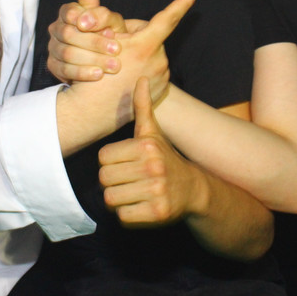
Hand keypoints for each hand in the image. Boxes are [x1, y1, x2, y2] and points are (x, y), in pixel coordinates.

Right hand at [48, 0, 124, 81]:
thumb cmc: (108, 34)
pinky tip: (98, 75)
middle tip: (117, 50)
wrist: (105, 58)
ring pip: (67, 53)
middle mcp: (57, 28)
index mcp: (68, 13)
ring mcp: (53, 47)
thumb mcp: (109, 20)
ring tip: (112, 66)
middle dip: (95, 43)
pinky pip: (64, 69)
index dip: (87, 20)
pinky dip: (82, 72)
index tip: (107, 30)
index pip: (70, 12)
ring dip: (92, 59)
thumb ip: (97, 7)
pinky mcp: (53, 65)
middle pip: (69, 34)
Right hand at [74, 0, 200, 124]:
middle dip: (141, 40)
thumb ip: (96, 9)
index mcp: (145, 45)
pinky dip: (144, 73)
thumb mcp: (94, 39)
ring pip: (154, 57)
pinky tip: (129, 80)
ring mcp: (162, 78)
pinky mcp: (161, 91)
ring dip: (141, 57)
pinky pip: (155, 74)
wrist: (91, 113)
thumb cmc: (90, 75)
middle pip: (153, 40)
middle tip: (119, 50)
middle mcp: (159, 61)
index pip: (169, 17)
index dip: (183, 2)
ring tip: (121, 69)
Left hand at [99, 78, 206, 226]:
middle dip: (113, 181)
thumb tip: (142, 78)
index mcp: (146, 146)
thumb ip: (142, 106)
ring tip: (134, 192)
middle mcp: (153, 167)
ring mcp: (156, 191)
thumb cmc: (164, 158)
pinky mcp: (158, 213)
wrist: (193, 189)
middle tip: (128, 180)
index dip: (111, 162)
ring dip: (119, 199)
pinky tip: (141, 206)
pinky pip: (123, 217)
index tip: (125, 163)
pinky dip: (128, 214)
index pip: (103, 157)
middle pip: (104, 178)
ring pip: (111, 199)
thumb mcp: (153, 132)